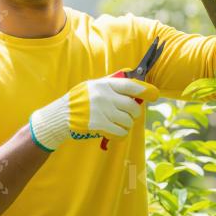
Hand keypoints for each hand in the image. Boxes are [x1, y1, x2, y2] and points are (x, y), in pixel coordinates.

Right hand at [28, 76, 158, 151]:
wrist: (60, 115)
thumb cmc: (79, 100)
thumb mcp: (93, 86)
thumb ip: (111, 84)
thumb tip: (133, 80)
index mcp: (105, 84)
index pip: (131, 86)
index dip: (146, 90)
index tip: (155, 94)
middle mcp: (105, 96)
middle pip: (133, 107)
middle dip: (134, 114)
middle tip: (127, 115)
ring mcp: (102, 111)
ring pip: (128, 121)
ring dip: (126, 125)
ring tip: (116, 124)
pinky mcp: (98, 125)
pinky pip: (120, 132)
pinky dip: (120, 135)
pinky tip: (113, 133)